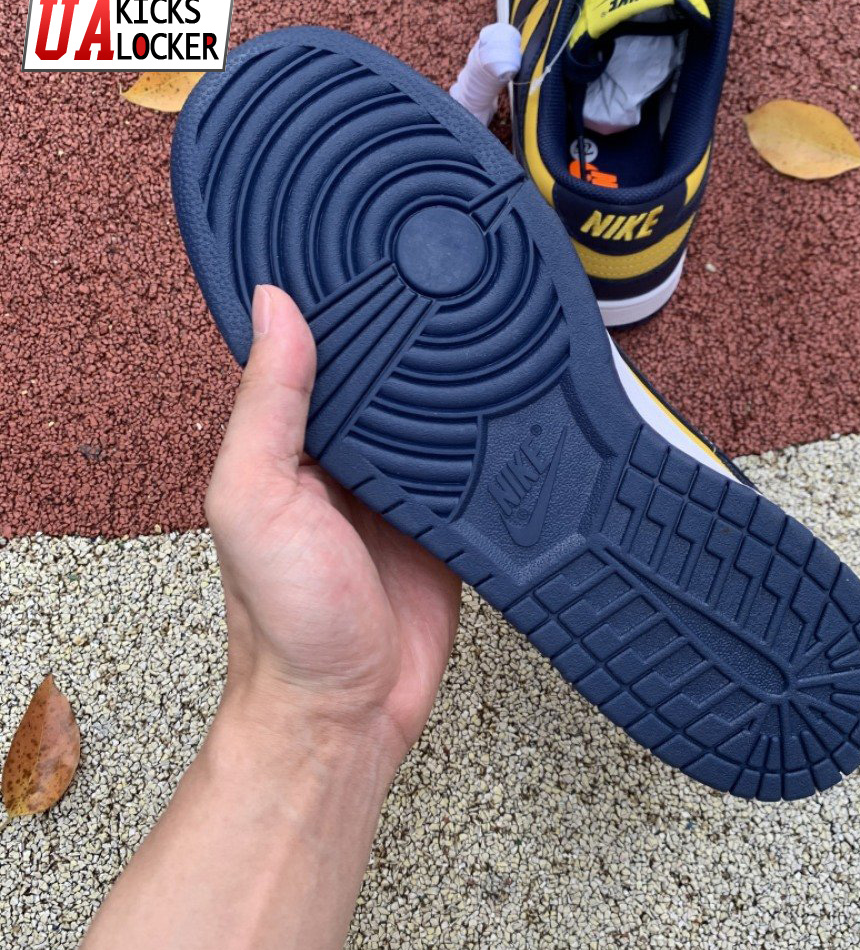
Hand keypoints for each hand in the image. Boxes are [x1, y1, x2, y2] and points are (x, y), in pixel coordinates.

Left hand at [207, 284, 460, 766]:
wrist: (349, 709)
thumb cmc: (286, 622)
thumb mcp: (257, 502)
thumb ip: (268, 410)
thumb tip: (273, 310)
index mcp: (294, 443)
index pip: (317, 350)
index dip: (337, 299)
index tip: (366, 240)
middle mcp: (346, 457)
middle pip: (384, 374)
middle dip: (410, 328)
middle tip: (447, 260)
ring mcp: (400, 487)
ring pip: (432, 413)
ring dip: (454, 377)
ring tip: (488, 309)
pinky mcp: (445, 519)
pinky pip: (470, 465)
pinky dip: (488, 436)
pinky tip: (512, 400)